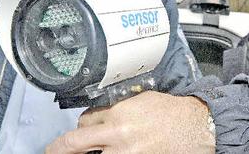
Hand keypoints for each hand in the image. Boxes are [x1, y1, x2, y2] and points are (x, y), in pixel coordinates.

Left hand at [45, 91, 214, 153]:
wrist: (196, 126)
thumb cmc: (173, 112)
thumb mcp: (141, 100)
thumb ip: (119, 108)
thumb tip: (103, 116)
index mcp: (119, 114)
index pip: (85, 121)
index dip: (81, 125)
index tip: (81, 128)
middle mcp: (118, 135)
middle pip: (75, 143)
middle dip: (59, 148)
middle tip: (52, 151)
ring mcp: (126, 153)